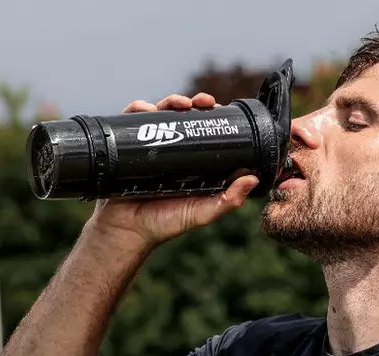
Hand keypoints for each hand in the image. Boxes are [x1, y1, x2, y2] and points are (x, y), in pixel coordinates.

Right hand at [86, 93, 258, 249]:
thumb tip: (253, 179)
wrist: (124, 232)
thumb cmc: (163, 224)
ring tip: (179, 103)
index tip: (220, 108)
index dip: (211, 117)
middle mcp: (169, 151)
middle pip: (181, 117)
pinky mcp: (125, 146)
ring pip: (159, 114)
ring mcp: (146, 147)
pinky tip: (146, 109)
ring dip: (170, 101)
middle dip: (193, 103)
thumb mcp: (201, 213)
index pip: (201, 131)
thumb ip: (228, 201)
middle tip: (203, 102)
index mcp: (189, 162)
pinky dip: (137, 109)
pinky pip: (129, 121)